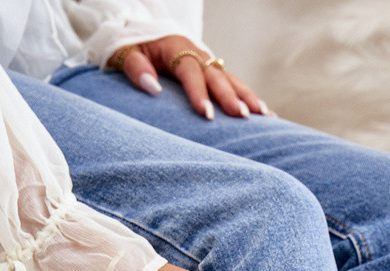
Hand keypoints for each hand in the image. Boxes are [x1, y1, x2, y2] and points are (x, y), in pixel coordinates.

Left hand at [108, 36, 272, 119]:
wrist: (142, 33)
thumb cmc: (133, 47)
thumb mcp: (124, 53)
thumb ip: (136, 69)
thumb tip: (151, 88)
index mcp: (176, 48)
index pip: (190, 72)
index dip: (198, 93)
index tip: (205, 115)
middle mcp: (197, 53)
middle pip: (217, 76)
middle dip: (231, 97)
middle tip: (241, 117)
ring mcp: (208, 62)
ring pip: (232, 79)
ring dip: (248, 98)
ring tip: (264, 117)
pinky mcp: (214, 70)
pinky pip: (234, 83)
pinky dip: (249, 98)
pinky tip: (265, 114)